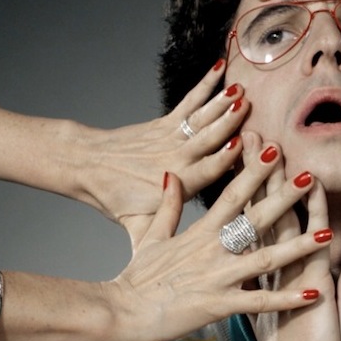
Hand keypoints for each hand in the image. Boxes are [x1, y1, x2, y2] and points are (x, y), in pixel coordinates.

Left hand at [74, 62, 245, 224]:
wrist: (86, 167)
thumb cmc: (114, 200)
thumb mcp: (136, 227)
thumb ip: (161, 237)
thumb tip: (177, 271)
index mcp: (176, 183)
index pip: (208, 169)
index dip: (229, 157)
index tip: (251, 147)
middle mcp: (176, 156)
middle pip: (209, 139)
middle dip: (232, 125)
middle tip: (254, 111)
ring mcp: (170, 137)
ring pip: (201, 118)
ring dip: (222, 104)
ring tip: (242, 90)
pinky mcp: (164, 122)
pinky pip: (188, 101)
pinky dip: (205, 84)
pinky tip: (220, 68)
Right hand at [102, 130, 331, 340]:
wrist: (123, 311)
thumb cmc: (138, 277)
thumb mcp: (152, 235)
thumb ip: (168, 206)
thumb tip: (172, 175)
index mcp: (200, 232)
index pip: (233, 194)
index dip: (255, 170)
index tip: (274, 148)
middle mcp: (213, 250)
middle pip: (256, 218)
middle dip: (285, 197)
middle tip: (312, 177)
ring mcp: (218, 277)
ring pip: (266, 258)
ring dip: (298, 246)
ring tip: (327, 233)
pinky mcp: (219, 305)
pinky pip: (260, 301)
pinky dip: (288, 297)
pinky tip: (313, 292)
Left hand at [250, 133, 340, 340]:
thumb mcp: (273, 306)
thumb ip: (269, 280)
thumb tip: (251, 262)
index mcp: (294, 260)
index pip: (285, 209)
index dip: (275, 174)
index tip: (265, 139)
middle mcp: (308, 257)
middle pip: (302, 201)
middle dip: (298, 159)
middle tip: (296, 121)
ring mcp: (318, 266)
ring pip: (319, 210)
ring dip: (319, 172)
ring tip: (321, 136)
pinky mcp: (325, 281)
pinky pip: (327, 242)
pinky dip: (329, 214)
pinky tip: (340, 184)